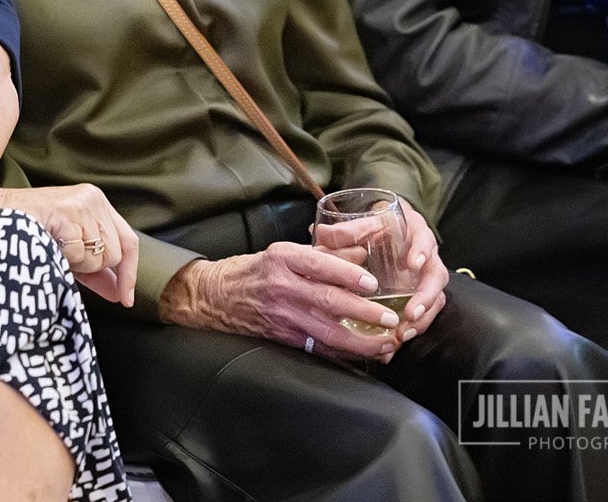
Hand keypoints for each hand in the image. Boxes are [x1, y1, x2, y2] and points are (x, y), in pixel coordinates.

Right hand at [0, 184, 138, 306]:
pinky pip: (79, 254)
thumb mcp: (69, 250)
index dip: (129, 273)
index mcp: (95, 201)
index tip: (126, 298)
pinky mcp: (68, 212)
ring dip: (77, 264)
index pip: (128, 240)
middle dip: (92, 267)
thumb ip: (95, 269)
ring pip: (100, 257)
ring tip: (54, 248)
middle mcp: (93, 198)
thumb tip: (120, 294)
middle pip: (115, 253)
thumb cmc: (28, 233)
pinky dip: (64, 258)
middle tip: (64, 256)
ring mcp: (82, 203)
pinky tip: (48, 244)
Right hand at [158, 244, 402, 361]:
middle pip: (328, 301)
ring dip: (360, 341)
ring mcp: (283, 315)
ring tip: (386, 343)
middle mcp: (282, 286)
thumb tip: (362, 254)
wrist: (217, 296)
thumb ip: (324, 253)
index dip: (347, 274)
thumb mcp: (284, 251)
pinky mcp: (284, 337)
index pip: (318, 264)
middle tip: (390, 318)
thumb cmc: (255, 270)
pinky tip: (365, 355)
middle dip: (363, 312)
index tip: (372, 283)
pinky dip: (344, 353)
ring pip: (327, 331)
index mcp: (283, 259)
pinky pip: (319, 347)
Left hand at [309, 200, 449, 353]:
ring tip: (403, 333)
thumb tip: (320, 234)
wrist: (386, 231)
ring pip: (434, 299)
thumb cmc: (376, 227)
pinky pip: (425, 312)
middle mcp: (427, 257)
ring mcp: (426, 278)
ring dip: (422, 318)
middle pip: (436, 276)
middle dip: (426, 297)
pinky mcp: (420, 295)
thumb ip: (345, 231)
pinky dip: (414, 327)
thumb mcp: (363, 224)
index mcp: (415, 233)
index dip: (421, 251)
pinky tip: (398, 339)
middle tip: (411, 314)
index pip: (424, 240)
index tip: (413, 263)